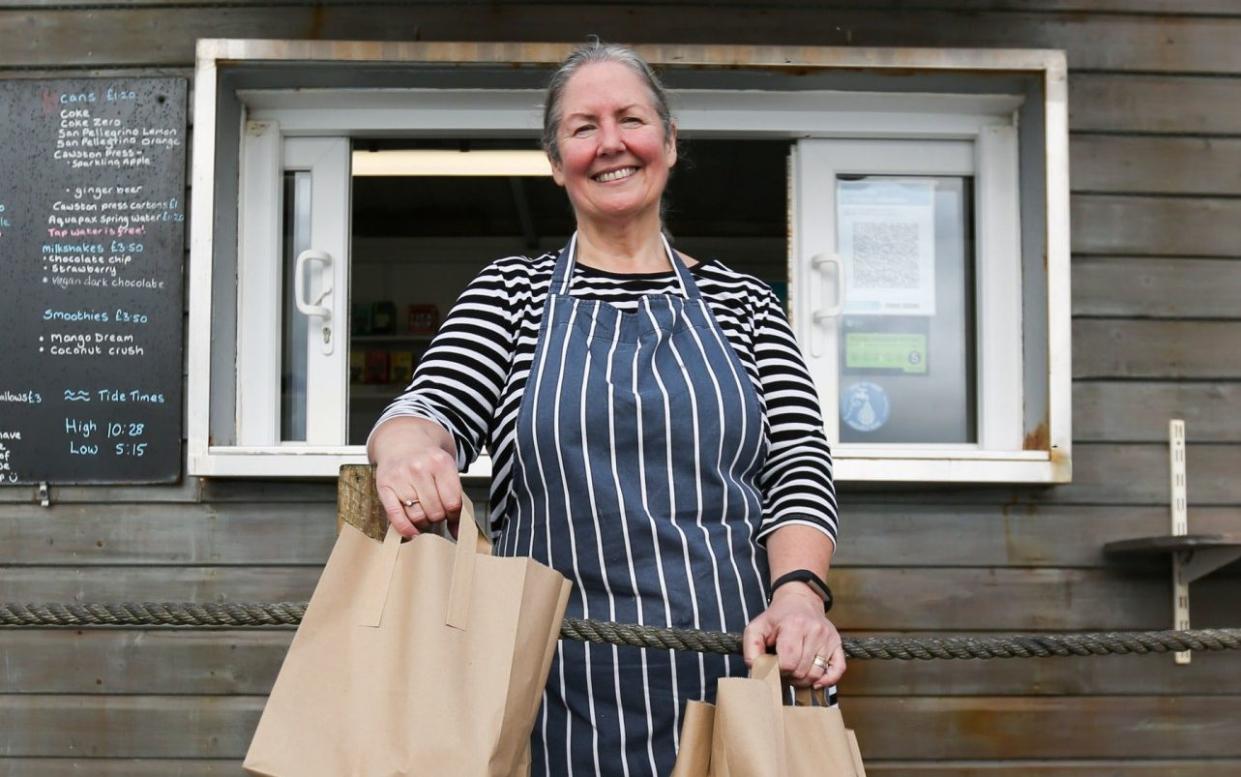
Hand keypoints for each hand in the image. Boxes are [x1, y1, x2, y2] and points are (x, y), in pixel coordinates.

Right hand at [369, 417, 462, 537]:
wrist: (401, 442)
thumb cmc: (426, 459)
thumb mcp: (446, 471)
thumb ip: (456, 498)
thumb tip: (459, 532)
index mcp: (441, 463)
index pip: (453, 503)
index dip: (454, 515)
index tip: (451, 515)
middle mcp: (420, 468)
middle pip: (435, 512)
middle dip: (437, 517)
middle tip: (435, 511)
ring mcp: (401, 477)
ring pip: (417, 516)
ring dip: (422, 522)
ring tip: (423, 512)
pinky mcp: (384, 486)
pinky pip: (395, 515)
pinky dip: (405, 528)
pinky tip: (411, 532)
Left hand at [742, 583, 844, 688]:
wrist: (800, 601)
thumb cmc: (777, 617)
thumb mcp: (757, 627)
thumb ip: (751, 649)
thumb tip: (756, 671)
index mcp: (794, 625)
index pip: (788, 663)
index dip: (778, 670)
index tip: (774, 664)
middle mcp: (815, 631)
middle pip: (802, 671)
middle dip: (790, 675)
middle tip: (783, 668)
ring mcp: (828, 638)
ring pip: (817, 674)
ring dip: (804, 679)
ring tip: (795, 671)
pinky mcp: (837, 644)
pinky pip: (838, 670)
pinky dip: (827, 680)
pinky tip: (815, 681)